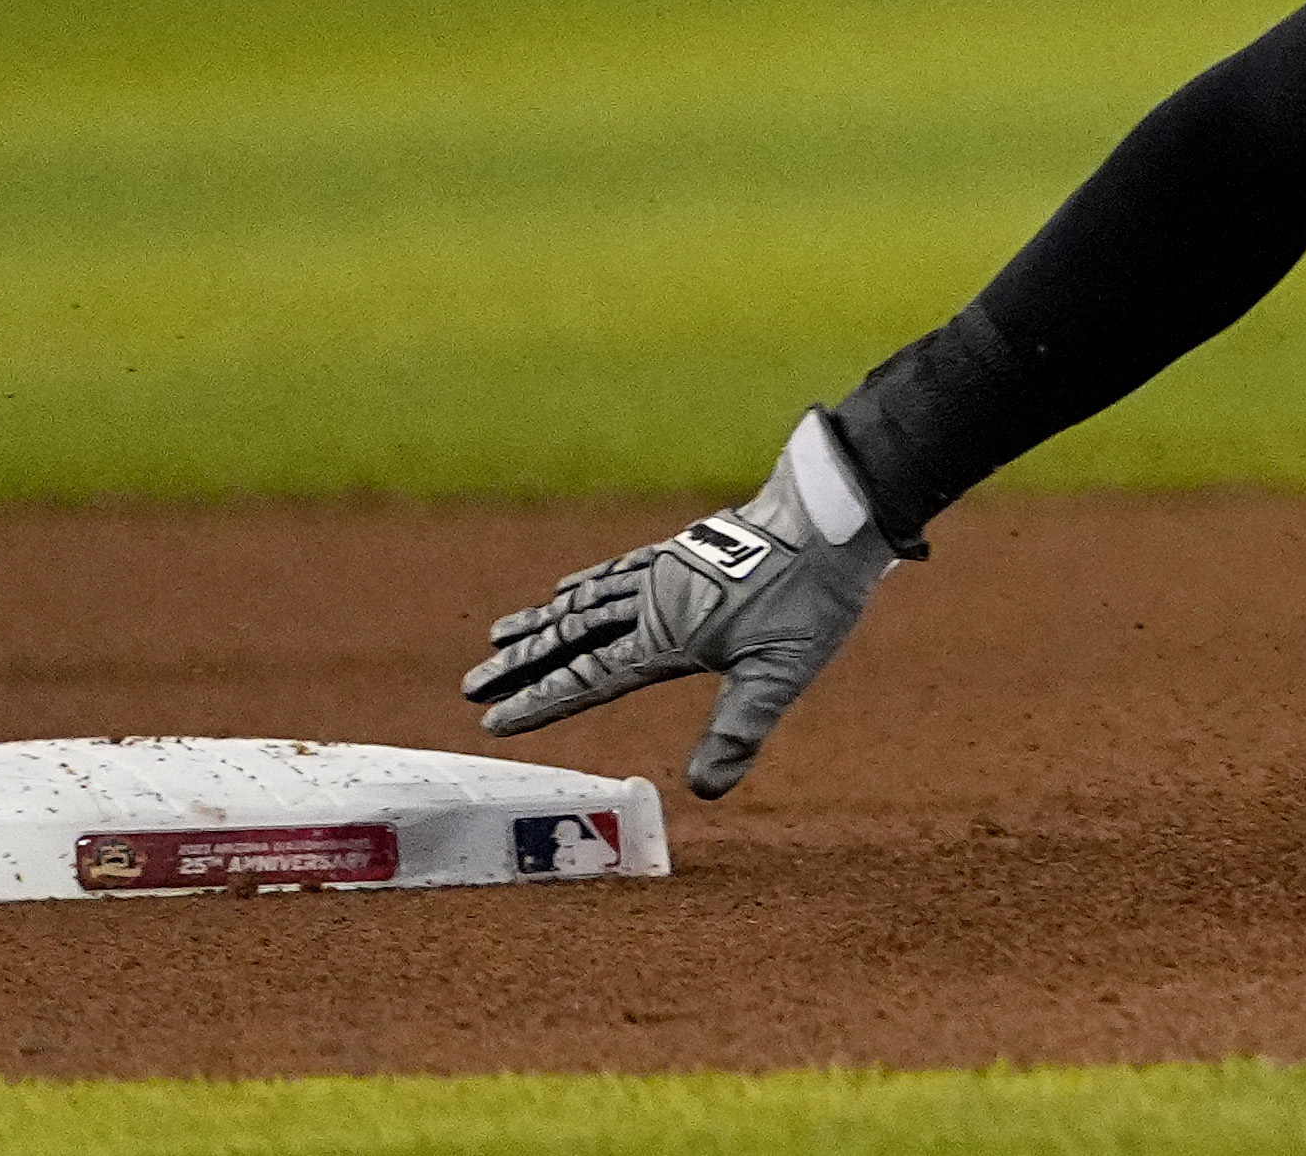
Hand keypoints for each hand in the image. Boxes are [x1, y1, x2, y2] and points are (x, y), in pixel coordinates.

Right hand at [466, 470, 898, 800]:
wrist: (834, 514)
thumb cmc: (812, 594)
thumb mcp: (782, 671)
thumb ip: (741, 728)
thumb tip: (707, 791)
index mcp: (666, 634)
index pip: (589, 677)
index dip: (541, 699)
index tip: (492, 718)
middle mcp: (655, 599)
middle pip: (574, 635)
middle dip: (523, 662)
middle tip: (471, 684)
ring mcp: (668, 569)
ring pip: (590, 598)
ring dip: (544, 620)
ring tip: (501, 634)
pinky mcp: (687, 549)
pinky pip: (620, 569)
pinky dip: (587, 583)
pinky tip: (571, 585)